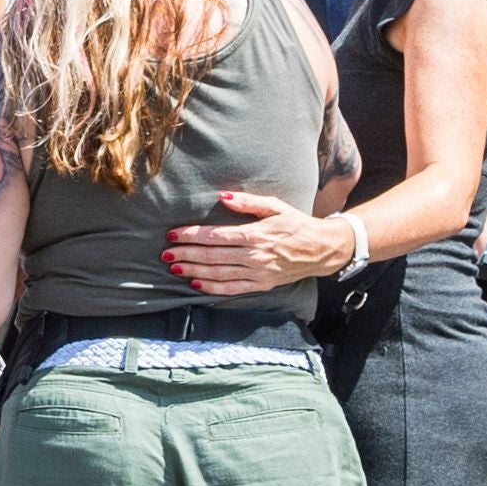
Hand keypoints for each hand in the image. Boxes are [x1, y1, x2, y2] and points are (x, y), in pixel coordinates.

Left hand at [162, 189, 341, 298]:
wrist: (321, 249)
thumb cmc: (296, 224)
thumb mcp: (275, 206)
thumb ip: (248, 202)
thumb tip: (224, 196)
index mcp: (256, 235)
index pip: (216, 236)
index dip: (192, 235)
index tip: (174, 234)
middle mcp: (255, 256)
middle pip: (213, 256)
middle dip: (186, 254)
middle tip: (165, 253)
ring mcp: (258, 273)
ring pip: (219, 274)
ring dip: (194, 270)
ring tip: (174, 267)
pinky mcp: (261, 285)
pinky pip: (232, 289)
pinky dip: (212, 288)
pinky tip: (196, 283)